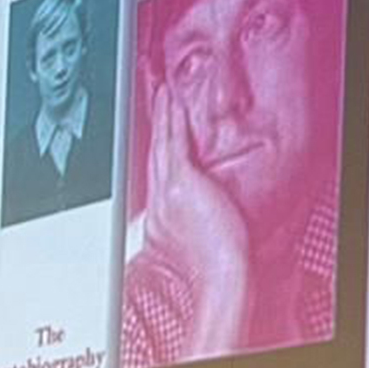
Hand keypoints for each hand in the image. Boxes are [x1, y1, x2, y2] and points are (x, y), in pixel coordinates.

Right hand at [142, 74, 248, 353]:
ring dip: (159, 117)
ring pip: (159, 145)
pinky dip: (171, 121)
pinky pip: (173, 144)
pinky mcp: (181, 183)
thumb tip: (193, 222)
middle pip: (151, 156)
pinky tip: (172, 103)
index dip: (151, 153)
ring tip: (160, 93)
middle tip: (150, 102)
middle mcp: (156, 204)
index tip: (152, 136)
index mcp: (157, 221)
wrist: (219, 274)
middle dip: (150, 129)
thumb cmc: (212, 268)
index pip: (153, 177)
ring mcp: (165, 193)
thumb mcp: (193, 248)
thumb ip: (187, 230)